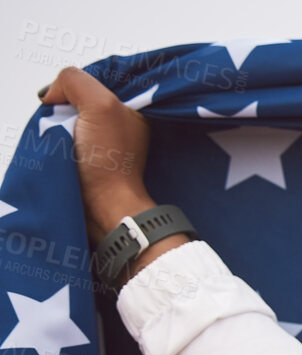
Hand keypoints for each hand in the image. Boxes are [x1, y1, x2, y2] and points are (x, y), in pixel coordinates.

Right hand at [38, 66, 188, 281]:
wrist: (103, 206)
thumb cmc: (109, 161)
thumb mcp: (100, 105)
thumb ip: (75, 82)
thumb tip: (52, 94)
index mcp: (131, 110)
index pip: (95, 81)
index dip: (75, 86)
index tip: (66, 100)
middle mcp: (119, 124)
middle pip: (78, 99)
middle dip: (63, 106)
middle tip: (64, 122)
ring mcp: (102, 143)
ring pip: (67, 119)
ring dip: (56, 124)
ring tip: (60, 137)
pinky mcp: (86, 159)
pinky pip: (62, 139)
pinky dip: (53, 139)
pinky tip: (55, 145)